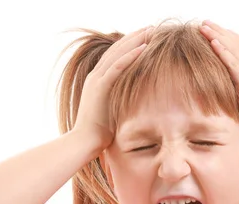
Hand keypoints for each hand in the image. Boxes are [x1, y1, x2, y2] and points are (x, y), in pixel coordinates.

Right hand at [73, 26, 151, 149]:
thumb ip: (120, 101)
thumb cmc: (101, 133)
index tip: (147, 38)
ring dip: (136, 41)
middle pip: (117, 50)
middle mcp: (96, 76)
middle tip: (152, 28)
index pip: (116, 57)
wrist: (86, 141)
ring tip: (151, 31)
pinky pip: (117, 67)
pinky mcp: (100, 87)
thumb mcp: (113, 111)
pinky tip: (144, 48)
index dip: (131, 45)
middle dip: (135, 37)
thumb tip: (136, 104)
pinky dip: (131, 56)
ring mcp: (97, 80)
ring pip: (118, 54)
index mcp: (98, 80)